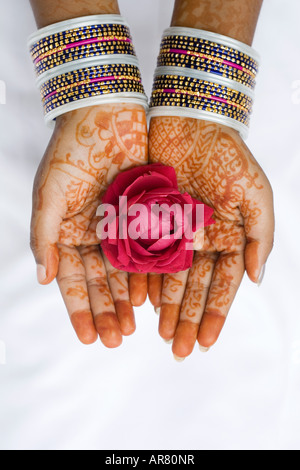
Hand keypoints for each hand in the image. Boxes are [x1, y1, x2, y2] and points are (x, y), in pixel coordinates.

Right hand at [30, 104, 147, 346]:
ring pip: (122, 273)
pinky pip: (145, 251)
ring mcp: (116, 228)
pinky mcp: (140, 217)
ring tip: (133, 327)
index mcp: (64, 234)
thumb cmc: (70, 152)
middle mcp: (89, 236)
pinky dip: (146, 274)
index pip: (70, 281)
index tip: (87, 338)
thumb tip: (42, 279)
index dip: (79, 310)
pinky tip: (152, 297)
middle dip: (105, 312)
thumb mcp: (48, 195)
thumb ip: (43, 236)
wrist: (104, 116)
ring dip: (126, 300)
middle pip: (98, 283)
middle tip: (115, 340)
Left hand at [148, 117, 274, 358]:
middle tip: (178, 349)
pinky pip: (148, 256)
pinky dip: (146, 278)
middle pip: (195, 288)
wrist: (192, 123)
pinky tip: (142, 301)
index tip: (206, 342)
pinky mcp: (152, 221)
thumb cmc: (229, 155)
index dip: (215, 314)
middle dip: (187, 319)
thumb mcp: (256, 193)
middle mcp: (203, 242)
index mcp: (230, 239)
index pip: (223, 285)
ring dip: (166, 306)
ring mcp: (177, 234)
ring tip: (161, 333)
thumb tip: (256, 279)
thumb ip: (261, 237)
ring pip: (171, 278)